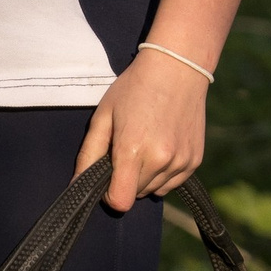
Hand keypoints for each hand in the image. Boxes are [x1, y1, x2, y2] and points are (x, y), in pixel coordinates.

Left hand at [75, 50, 207, 213]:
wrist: (178, 68)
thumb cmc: (135, 88)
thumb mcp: (104, 116)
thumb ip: (89, 154)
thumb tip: (76, 185)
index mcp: (133, 150)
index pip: (120, 201)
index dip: (108, 195)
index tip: (106, 178)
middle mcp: (160, 160)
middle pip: (135, 195)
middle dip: (125, 180)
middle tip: (125, 150)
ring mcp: (181, 162)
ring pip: (154, 190)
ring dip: (144, 177)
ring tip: (145, 145)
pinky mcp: (195, 161)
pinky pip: (171, 183)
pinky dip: (162, 173)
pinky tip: (160, 147)